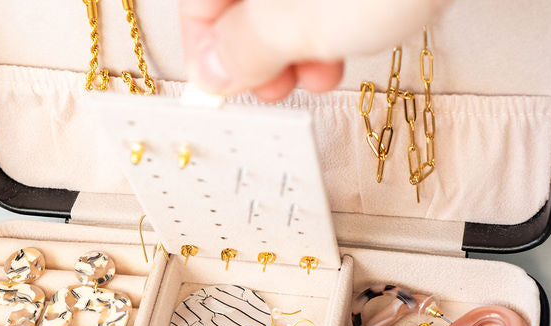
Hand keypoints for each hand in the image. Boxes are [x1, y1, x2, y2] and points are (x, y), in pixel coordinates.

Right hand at [179, 0, 446, 100]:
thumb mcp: (300, 24)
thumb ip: (246, 49)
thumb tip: (214, 69)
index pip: (195, 0)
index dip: (207, 50)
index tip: (225, 91)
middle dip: (259, 48)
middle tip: (277, 86)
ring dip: (298, 39)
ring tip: (324, 72)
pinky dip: (332, 12)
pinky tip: (354, 36)